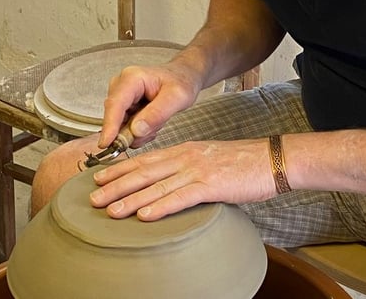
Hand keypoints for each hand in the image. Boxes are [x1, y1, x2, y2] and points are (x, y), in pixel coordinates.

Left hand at [89, 139, 276, 220]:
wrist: (273, 158)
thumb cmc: (245, 163)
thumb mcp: (210, 160)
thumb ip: (189, 169)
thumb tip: (171, 184)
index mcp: (185, 150)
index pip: (146, 160)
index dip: (120, 169)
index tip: (99, 177)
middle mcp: (187, 157)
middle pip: (144, 172)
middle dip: (116, 185)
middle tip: (93, 197)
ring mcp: (198, 170)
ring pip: (157, 186)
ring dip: (131, 199)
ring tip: (110, 211)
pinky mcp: (212, 185)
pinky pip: (181, 197)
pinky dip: (161, 207)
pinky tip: (144, 216)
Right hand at [99, 60, 203, 148]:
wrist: (183, 76)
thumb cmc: (181, 81)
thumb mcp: (178, 97)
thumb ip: (158, 114)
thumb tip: (136, 130)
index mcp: (132, 78)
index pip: (116, 104)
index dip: (110, 125)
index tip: (106, 143)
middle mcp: (121, 85)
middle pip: (115, 117)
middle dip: (131, 132)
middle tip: (153, 131)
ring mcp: (121, 96)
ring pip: (120, 125)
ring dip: (139, 132)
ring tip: (158, 121)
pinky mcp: (123, 107)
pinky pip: (125, 128)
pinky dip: (139, 132)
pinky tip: (153, 123)